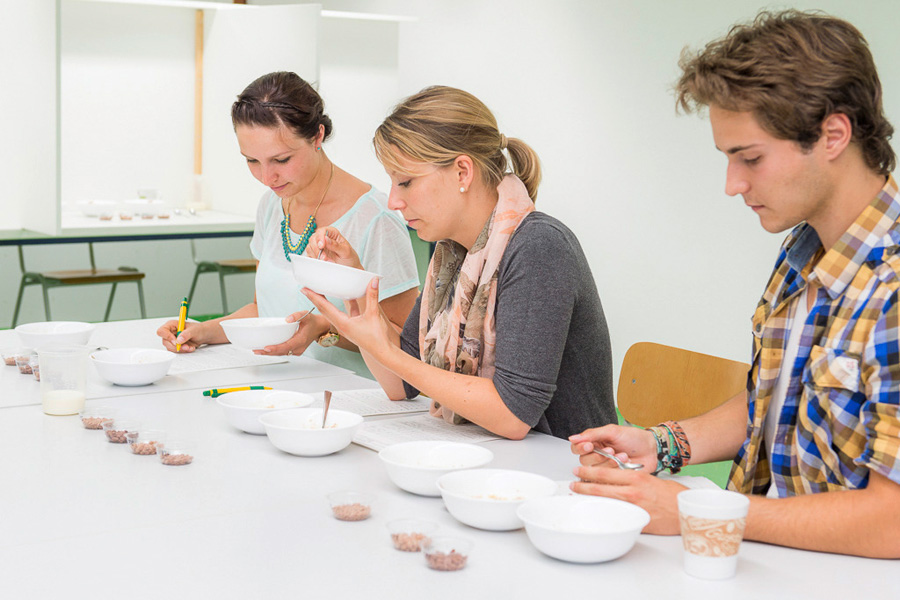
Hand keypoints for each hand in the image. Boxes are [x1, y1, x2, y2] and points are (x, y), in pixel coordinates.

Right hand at [157, 320, 206, 352]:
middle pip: (165, 341)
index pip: (162, 331)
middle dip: (176, 346)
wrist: (204, 335)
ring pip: (170, 348)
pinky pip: (176, 351)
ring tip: (190, 347)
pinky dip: (183, 351)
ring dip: (181, 349)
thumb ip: (186, 334)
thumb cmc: (199, 329)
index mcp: (172, 325)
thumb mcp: (194, 330)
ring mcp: (172, 340)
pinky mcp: (176, 346)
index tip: (176, 341)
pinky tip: (190, 348)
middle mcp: (170, 332)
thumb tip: (178, 340)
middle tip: (186, 346)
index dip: (167, 337)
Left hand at [253, 312, 327, 355]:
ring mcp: (297, 350)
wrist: (319, 328)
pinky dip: (274, 352)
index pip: (287, 346)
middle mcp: (299, 347)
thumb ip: (297, 315)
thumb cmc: (312, 322)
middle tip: (256, 350)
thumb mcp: (306, 315)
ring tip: (257, 350)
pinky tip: (266, 350)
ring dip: (270, 353)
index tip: (266, 348)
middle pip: (281, 352)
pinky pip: (283, 353)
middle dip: (268, 352)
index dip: (276, 348)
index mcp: (301, 340)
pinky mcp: (295, 351)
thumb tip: (288, 319)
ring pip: (281, 354)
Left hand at [302, 277, 394, 357]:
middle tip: (306, 289)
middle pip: (324, 310)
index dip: (314, 296)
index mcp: (343, 323)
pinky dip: (342, 305)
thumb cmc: (377, 338)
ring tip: (320, 292)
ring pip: (331, 312)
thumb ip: (372, 296)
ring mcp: (345, 327)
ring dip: (325, 302)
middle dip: (314, 299)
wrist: (382, 352)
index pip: (325, 307)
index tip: (305, 289)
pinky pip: (343, 314)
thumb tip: (373, 281)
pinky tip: (348, 297)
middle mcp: (341, 325)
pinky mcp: (351, 328)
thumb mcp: (374, 314)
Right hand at [306, 226, 362, 268]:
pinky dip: (315, 260)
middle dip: (318, 250)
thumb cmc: (349, 257)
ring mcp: (318, 246)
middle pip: (313, 239)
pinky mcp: (316, 255)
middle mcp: (324, 238)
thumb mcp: (346, 251)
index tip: (322, 246)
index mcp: (332, 233)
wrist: (350, 267)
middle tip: (325, 258)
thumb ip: (336, 245)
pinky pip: (309, 256)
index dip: (320, 237)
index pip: (322, 231)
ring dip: (317, 256)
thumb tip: (326, 239)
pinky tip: (323, 263)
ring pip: (310, 247)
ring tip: (328, 262)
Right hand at [569, 424, 657, 469]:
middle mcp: (597, 455)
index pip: (577, 448)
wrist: (652, 449)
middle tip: (610, 450)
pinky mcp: (614, 477)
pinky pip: (607, 479)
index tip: (590, 446)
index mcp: (594, 443)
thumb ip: (592, 434)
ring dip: (609, 463)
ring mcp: (605, 467)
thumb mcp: (612, 431)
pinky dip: (616, 471)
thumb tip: (573, 438)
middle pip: (584, 462)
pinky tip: (625, 463)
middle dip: (598, 456)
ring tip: (622, 455)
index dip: (581, 448)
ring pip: (595, 471)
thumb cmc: (634, 438)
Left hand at [569, 424, 683, 534]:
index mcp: (636, 478)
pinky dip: (602, 512)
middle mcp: (632, 492)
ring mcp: (633, 508)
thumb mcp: (651, 479)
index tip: (579, 470)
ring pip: (603, 501)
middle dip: (582, 485)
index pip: (605, 472)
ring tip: (578, 496)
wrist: (687, 511)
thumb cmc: (673, 495)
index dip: (588, 471)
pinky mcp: (636, 521)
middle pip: (599, 487)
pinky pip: (615, 515)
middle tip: (573, 484)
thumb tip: (616, 481)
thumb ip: (633, 479)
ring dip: (588, 498)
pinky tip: (595, 512)